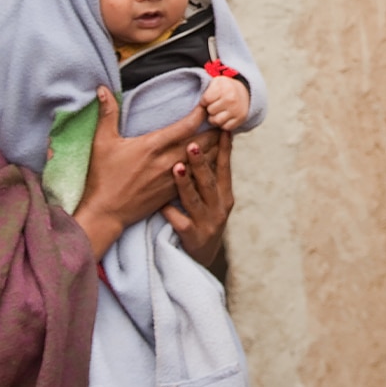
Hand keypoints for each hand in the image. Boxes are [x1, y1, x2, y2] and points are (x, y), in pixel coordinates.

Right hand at [73, 89, 214, 260]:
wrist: (107, 213)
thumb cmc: (103, 177)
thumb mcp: (103, 142)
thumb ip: (107, 113)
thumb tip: (102, 88)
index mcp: (153, 145)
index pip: (186, 126)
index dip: (201, 113)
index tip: (208, 103)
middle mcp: (167, 161)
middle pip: (202, 142)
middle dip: (214, 130)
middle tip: (224, 118)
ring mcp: (174, 178)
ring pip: (204, 161)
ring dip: (216, 148)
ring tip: (225, 137)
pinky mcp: (175, 192)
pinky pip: (199, 177)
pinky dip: (209, 167)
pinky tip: (216, 162)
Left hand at [161, 131, 233, 266]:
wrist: (200, 257)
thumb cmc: (203, 219)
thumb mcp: (213, 199)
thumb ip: (208, 175)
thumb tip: (202, 142)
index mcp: (225, 195)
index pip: (224, 167)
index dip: (223, 148)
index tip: (221, 129)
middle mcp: (219, 208)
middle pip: (209, 181)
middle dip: (201, 162)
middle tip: (192, 143)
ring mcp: (207, 223)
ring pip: (195, 200)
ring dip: (185, 184)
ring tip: (176, 167)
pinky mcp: (193, 237)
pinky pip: (179, 221)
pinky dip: (170, 211)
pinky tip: (160, 203)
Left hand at [200, 76, 249, 130]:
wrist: (245, 92)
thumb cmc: (226, 88)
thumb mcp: (216, 82)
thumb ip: (206, 90)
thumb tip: (199, 105)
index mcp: (223, 87)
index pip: (205, 100)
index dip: (204, 101)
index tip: (209, 99)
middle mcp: (231, 99)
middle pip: (210, 111)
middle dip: (210, 109)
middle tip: (215, 105)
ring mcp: (236, 110)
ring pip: (216, 121)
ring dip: (215, 118)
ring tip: (218, 113)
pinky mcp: (241, 119)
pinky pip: (225, 127)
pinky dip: (223, 124)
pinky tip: (225, 117)